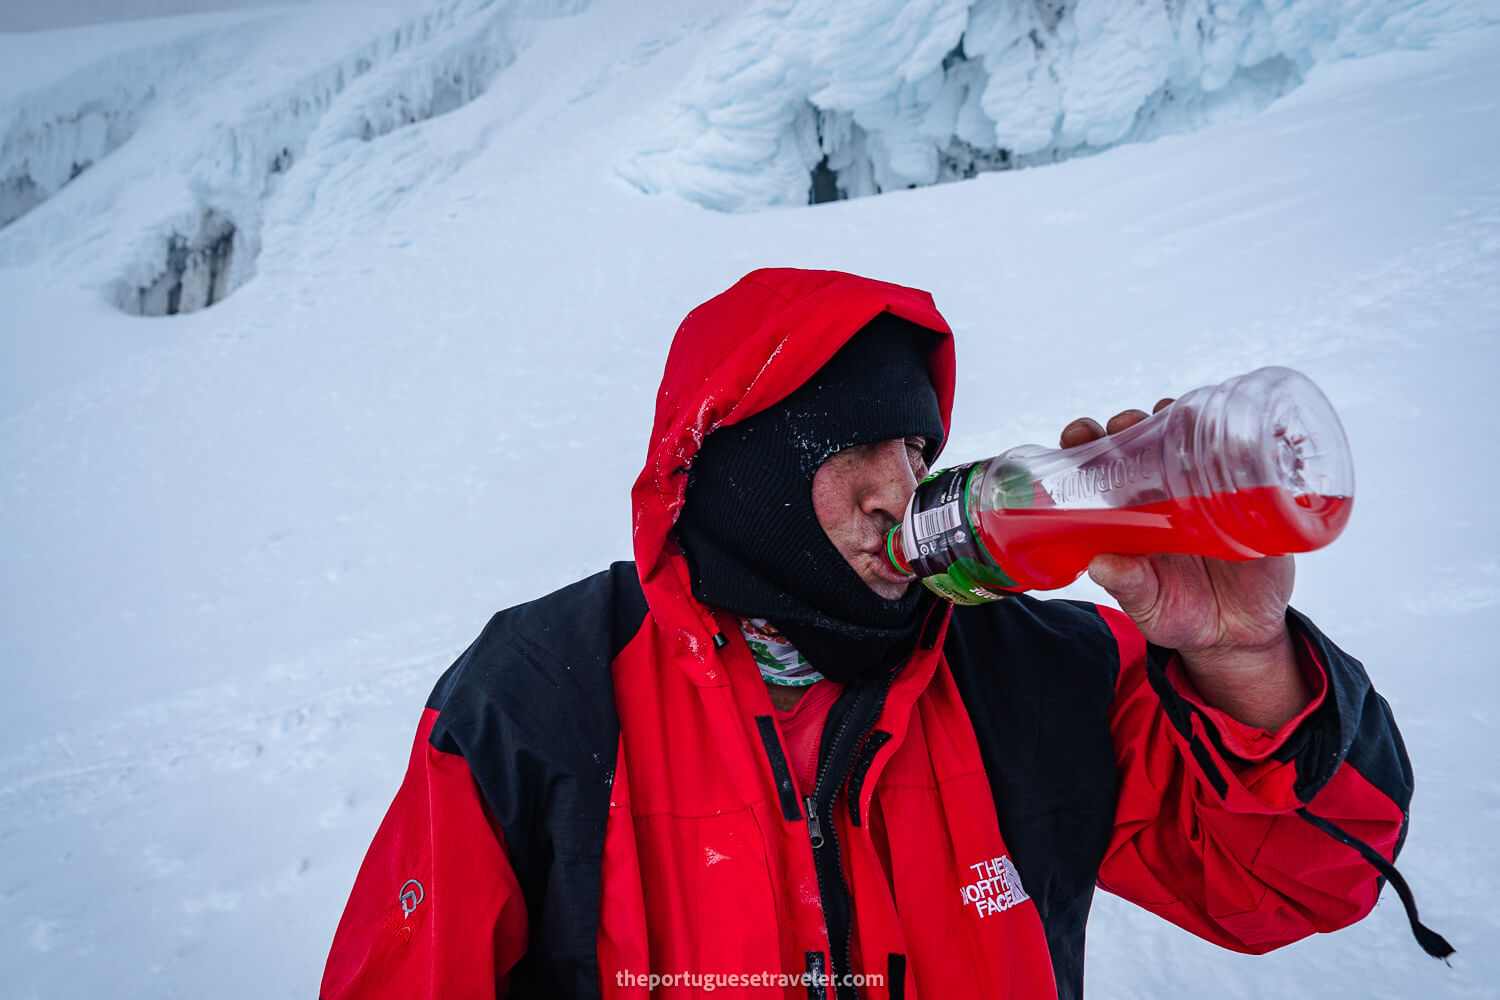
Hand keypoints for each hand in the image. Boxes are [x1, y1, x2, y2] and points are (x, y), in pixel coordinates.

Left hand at [1061, 402, 1308, 729]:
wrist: (1239, 633)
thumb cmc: (1182, 614)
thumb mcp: (1151, 607)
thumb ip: (1129, 586)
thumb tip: (1101, 564)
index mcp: (1128, 511)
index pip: (1099, 466)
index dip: (1086, 443)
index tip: (1079, 431)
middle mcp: (1163, 491)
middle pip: (1141, 442)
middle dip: (1128, 424)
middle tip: (1124, 423)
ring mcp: (1207, 488)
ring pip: (1191, 438)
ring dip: (1179, 418)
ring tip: (1169, 413)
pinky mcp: (1253, 497)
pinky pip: (1253, 459)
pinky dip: (1250, 436)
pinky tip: (1241, 424)